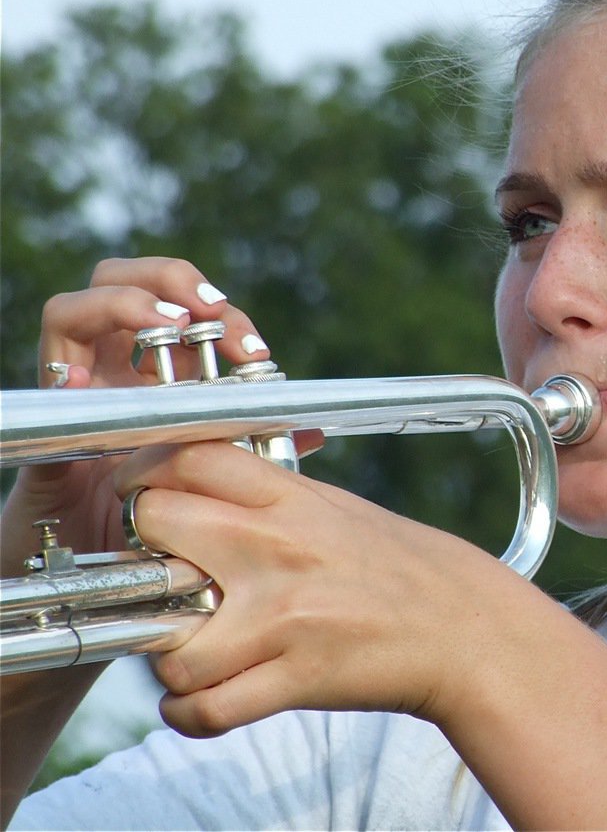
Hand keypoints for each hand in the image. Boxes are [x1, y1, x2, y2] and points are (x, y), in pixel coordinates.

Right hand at [3, 257, 271, 572]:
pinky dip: (64, 368)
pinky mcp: (45, 428)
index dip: (222, 315)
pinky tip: (90, 378)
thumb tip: (312, 431)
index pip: (185, 311)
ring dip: (124, 303)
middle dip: (171, 280)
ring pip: (73, 311)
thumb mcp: (210, 483)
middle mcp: (110, 371)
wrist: (92, 574)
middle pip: (123, 280)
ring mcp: (73, 393)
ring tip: (164, 324)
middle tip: (208, 313)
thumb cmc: (151, 523)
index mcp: (154, 375)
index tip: (256, 350)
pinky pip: (45, 384)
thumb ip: (253, 450)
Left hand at [110, 440, 535, 737]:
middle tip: (163, 578)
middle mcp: (279, 548)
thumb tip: (196, 486)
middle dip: (145, 555)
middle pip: (157, 524)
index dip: (146, 473)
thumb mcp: (338, 509)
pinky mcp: (297, 678)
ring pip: (168, 639)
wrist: (467, 627)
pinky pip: (205, 708)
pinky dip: (187, 712)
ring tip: (189, 654)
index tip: (142, 497)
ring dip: (166, 655)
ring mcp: (285, 616)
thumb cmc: (401, 567)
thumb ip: (269, 497)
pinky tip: (199, 700)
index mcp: (293, 500)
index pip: (190, 457)